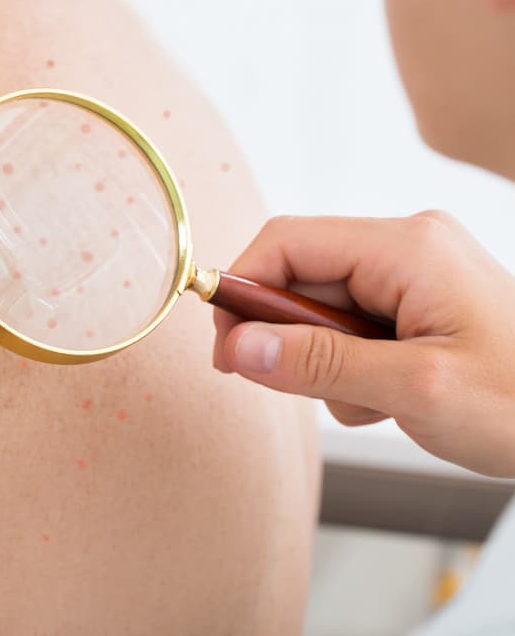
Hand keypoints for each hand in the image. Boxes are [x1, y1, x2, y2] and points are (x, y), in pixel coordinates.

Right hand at [213, 211, 514, 476]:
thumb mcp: (415, 389)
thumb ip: (318, 364)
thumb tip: (239, 347)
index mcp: (406, 248)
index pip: (287, 243)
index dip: (242, 290)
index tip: (227, 348)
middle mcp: (405, 247)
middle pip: (300, 276)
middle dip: (290, 338)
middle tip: (303, 389)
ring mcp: (413, 273)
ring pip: (321, 306)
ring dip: (323, 360)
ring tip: (370, 401)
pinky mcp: (417, 301)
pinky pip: (351, 323)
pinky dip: (350, 365)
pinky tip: (384, 396)